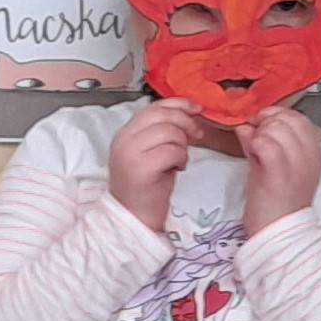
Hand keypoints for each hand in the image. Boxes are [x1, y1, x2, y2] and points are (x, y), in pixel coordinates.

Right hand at [107, 100, 202, 233]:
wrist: (134, 216)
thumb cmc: (147, 185)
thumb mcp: (150, 151)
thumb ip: (161, 130)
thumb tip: (188, 111)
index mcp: (125, 134)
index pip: (153, 107)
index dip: (177, 104)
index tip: (195, 110)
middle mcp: (123, 140)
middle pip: (162, 116)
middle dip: (185, 123)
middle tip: (196, 136)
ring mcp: (130, 154)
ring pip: (170, 132)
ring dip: (183, 145)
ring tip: (179, 159)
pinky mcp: (141, 169)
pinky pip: (173, 151)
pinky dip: (181, 159)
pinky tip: (176, 169)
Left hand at [237, 108, 320, 235]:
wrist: (278, 231)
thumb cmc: (274, 202)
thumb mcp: (270, 167)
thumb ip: (261, 144)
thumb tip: (248, 125)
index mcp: (313, 153)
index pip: (300, 119)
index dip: (277, 115)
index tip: (261, 122)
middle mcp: (309, 156)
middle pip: (289, 120)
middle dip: (266, 123)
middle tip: (255, 136)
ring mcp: (296, 164)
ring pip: (277, 128)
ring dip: (259, 134)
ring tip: (254, 150)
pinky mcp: (279, 173)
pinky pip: (266, 145)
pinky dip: (255, 143)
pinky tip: (252, 154)